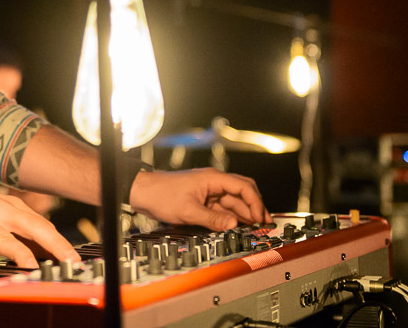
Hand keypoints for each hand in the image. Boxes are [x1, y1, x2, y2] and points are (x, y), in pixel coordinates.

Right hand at [0, 178, 79, 272]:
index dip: (60, 242)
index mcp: (10, 207)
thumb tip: (44, 249)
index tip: (75, 259)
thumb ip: (16, 229)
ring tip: (32, 268)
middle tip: (70, 261)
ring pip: (3, 238)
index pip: (42, 225)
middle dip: (54, 244)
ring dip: (19, 253)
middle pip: (33, 227)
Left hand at [129, 168, 270, 229]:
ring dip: (244, 214)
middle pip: (243, 192)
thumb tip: (233, 224)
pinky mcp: (203, 201)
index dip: (255, 203)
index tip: (260, 218)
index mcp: (213, 179)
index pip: (243, 187)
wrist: (142, 192)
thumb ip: (213, 219)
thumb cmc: (162, 195)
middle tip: (265, 224)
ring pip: (234, 202)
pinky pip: (223, 208)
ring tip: (255, 229)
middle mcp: (214, 183)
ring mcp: (209, 192)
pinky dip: (231, 217)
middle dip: (255, 207)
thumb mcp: (188, 211)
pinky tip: (237, 226)